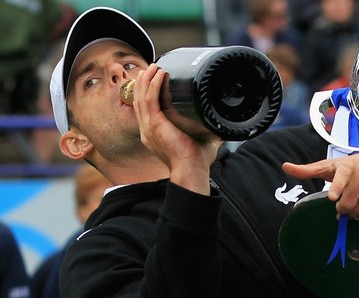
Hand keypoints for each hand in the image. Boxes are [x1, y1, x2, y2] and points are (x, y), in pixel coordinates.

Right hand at [133, 64, 220, 193]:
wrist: (193, 170)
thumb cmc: (197, 160)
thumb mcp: (199, 139)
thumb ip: (206, 129)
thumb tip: (219, 120)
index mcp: (153, 135)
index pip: (144, 109)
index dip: (146, 93)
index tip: (154, 80)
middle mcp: (147, 131)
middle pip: (139, 100)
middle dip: (144, 83)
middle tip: (152, 68)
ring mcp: (148, 128)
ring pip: (140, 98)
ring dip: (146, 80)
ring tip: (154, 67)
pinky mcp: (154, 125)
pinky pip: (149, 101)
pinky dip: (152, 86)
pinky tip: (158, 75)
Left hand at [283, 148, 358, 218]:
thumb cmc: (351, 166)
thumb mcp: (329, 166)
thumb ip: (308, 170)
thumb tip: (285, 167)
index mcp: (347, 166)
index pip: (341, 176)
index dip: (337, 187)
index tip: (333, 197)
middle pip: (348, 201)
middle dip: (341, 208)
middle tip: (339, 206)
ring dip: (352, 213)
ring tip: (351, 204)